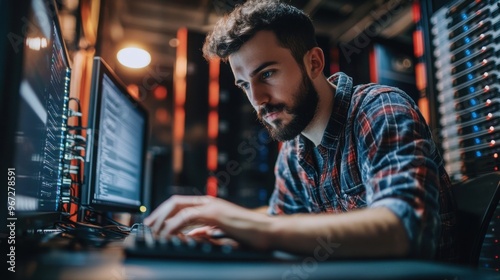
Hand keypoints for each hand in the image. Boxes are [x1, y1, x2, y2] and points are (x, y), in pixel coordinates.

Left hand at [143, 195, 271, 249]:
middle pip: (175, 202)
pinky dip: (173, 225)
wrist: (268, 231)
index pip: (181, 204)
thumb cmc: (250, 233)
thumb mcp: (222, 232)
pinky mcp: (215, 214)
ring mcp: (212, 206)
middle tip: (147, 226)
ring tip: (153, 232)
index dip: (164, 212)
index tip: (154, 224)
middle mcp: (209, 202)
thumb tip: (190, 234)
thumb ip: (206, 231)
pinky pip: (187, 217)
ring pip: (177, 207)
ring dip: (162, 220)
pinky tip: (167, 234)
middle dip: (158, 214)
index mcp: (210, 205)